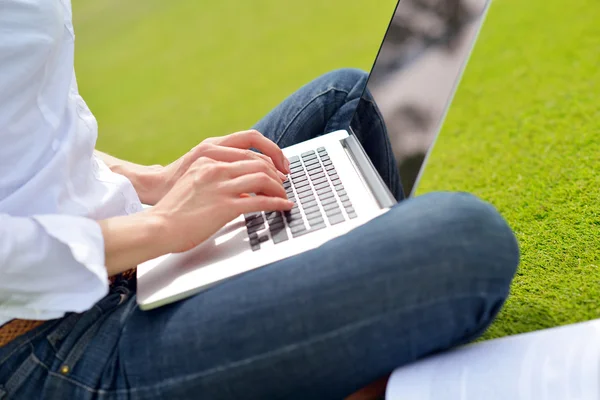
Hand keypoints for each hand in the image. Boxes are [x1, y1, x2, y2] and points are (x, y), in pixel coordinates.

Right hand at [148, 156, 293, 253]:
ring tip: (285, 196)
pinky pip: (260, 201)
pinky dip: (277, 202)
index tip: (275, 170)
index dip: (267, 160)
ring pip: (262, 179)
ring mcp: (220, 186)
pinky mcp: (225, 206)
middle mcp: (215, 168)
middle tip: (285, 183)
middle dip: (277, 173)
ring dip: (279, 188)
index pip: (247, 152)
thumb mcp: (194, 182)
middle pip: (258, 163)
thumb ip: (216, 179)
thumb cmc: (175, 210)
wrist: (158, 226)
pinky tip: (284, 206)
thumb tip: (241, 189)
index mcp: (207, 158)